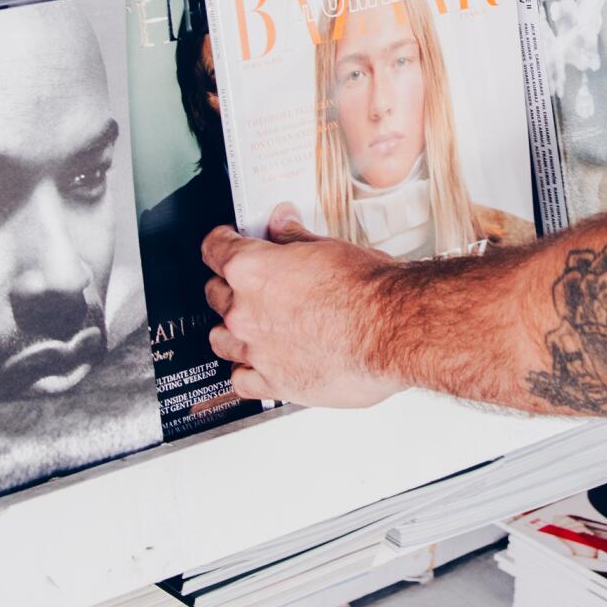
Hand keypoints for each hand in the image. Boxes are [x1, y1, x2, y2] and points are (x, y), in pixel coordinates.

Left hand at [203, 212, 404, 407]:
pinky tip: (259, 364)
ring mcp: (256, 349)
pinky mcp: (274, 382)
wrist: (392, 331)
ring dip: (233, 331)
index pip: (214, 250)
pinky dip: (247, 371)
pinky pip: (240, 380)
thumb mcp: (328, 248)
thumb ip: (294, 238)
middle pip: (214, 295)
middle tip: (252, 286)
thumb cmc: (368, 291)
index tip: (225, 243)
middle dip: (229, 287)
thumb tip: (282, 224)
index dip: (220, 243)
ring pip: (221, 340)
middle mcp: (244, 311)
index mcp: (251, 269)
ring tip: (253, 328)